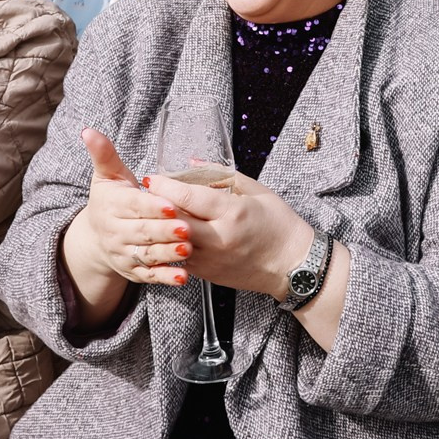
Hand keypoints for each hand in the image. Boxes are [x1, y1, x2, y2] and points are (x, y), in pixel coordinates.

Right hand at [69, 130, 196, 289]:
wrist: (95, 237)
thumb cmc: (111, 199)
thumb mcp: (107, 175)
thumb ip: (104, 154)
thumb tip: (88, 131)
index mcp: (113, 205)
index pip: (134, 205)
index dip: (151, 206)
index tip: (171, 204)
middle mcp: (115, 231)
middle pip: (142, 231)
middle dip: (164, 230)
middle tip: (187, 228)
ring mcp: (123, 253)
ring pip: (146, 255)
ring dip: (167, 254)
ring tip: (187, 251)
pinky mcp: (132, 271)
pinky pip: (149, 276)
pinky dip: (165, 278)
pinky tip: (183, 278)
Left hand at [143, 165, 314, 297]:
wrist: (294, 266)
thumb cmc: (280, 225)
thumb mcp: (258, 192)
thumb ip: (223, 175)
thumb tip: (192, 163)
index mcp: (233, 213)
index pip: (189, 197)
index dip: (165, 186)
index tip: (152, 179)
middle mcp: (219, 238)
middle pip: (174, 220)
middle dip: (155, 206)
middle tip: (145, 195)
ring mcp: (212, 260)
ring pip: (172, 242)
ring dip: (160, 227)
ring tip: (151, 214)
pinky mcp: (208, 275)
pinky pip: (181, 258)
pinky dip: (172, 245)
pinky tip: (168, 235)